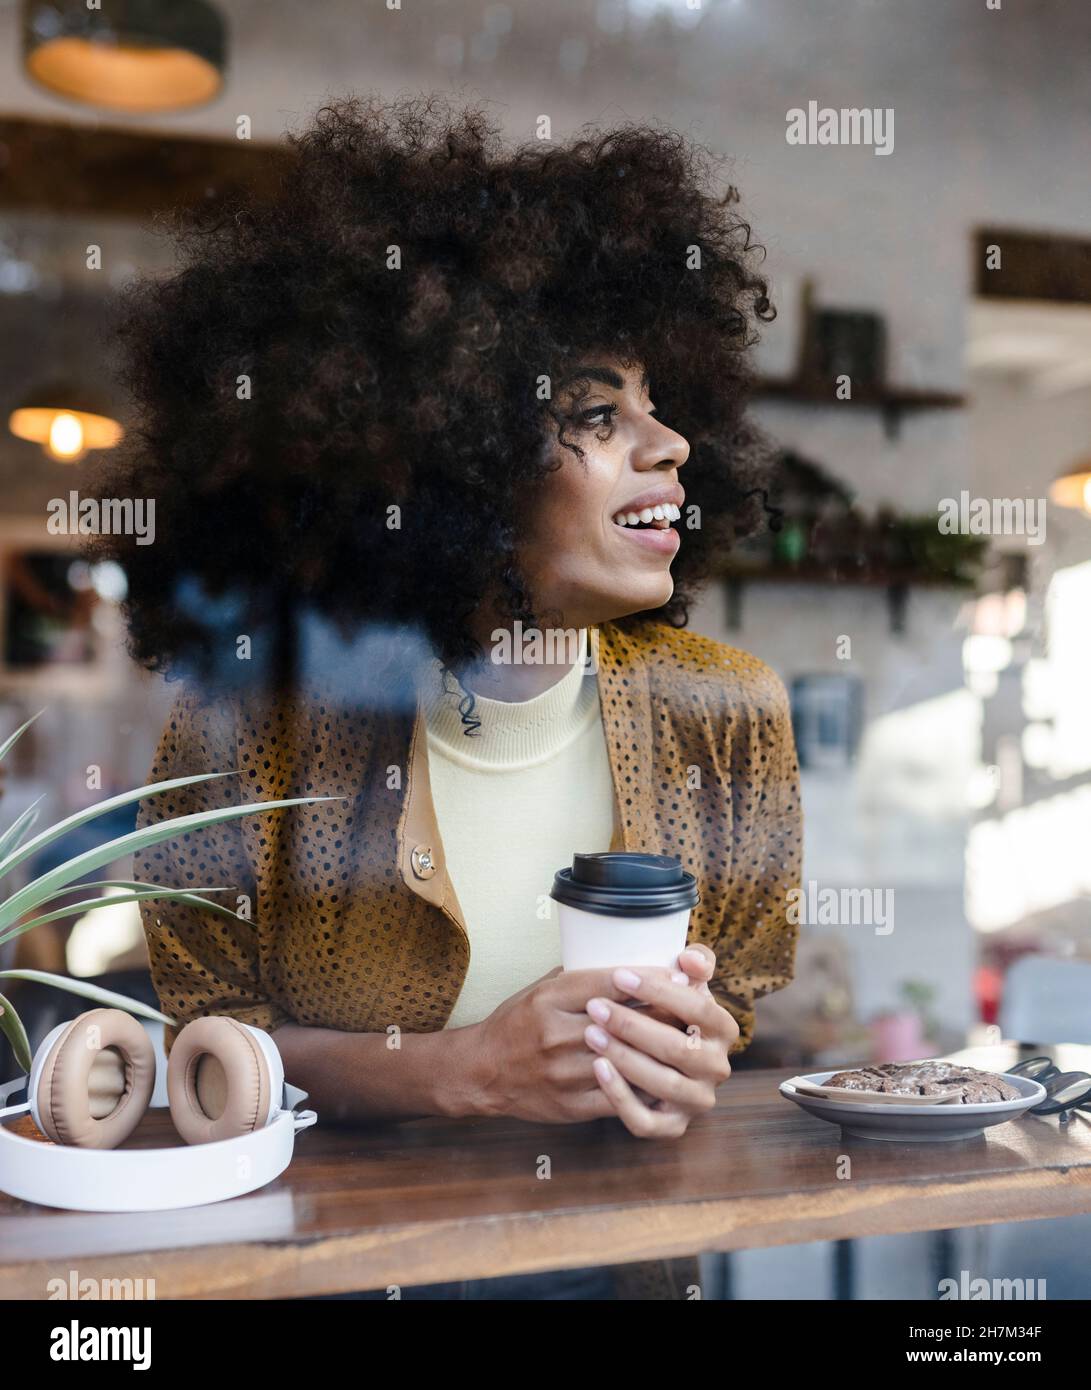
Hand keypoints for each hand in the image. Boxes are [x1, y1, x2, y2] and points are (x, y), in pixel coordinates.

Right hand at [458, 965, 683, 1123]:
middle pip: (625, 1021)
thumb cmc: (517, 1022)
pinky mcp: (571, 1104)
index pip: (610, 984)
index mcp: (550, 1000)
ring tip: (689, 1039)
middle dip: (666, 1012)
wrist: (483, 1070)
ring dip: (662, 1051)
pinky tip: (667, 1076)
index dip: (649, 978)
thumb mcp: (541, 988)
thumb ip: (581, 979)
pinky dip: (647, 1085)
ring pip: (627, 1060)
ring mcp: (564, 1073)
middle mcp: (556, 1034)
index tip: (678, 973)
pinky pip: (620, 1097)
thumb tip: (631, 964)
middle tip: (696, 1005)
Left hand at [583, 944, 738, 1138]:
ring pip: (662, 1084)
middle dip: (633, 1026)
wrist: (655, 1055)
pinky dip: (621, 1097)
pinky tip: (598, 1068)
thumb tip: (689, 960)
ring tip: (591, 1033)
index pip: (699, 1008)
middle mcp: (718, 1069)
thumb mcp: (684, 982)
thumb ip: (694, 963)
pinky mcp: (673, 1127)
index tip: (620, 975)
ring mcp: (697, 1101)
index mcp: (724, 1030)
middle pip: (678, 1048)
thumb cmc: (667, 1010)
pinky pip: (646, 1121)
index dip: (659, 991)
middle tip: (595, 1007)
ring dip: (624, 1058)